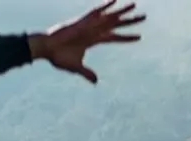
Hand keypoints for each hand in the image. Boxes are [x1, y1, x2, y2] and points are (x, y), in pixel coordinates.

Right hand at [29, 1, 143, 83]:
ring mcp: (89, 25)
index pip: (114, 37)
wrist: (46, 49)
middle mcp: (94, 30)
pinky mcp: (82, 22)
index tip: (139, 37)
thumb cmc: (58, 57)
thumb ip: (87, 73)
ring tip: (135, 5)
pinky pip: (96, 12)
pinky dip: (105, 6)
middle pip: (116, 24)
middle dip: (130, 21)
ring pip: (110, 16)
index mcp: (93, 40)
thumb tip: (96, 82)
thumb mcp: (76, 67)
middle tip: (144, 17)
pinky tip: (114, 0)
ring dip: (122, 11)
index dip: (126, 37)